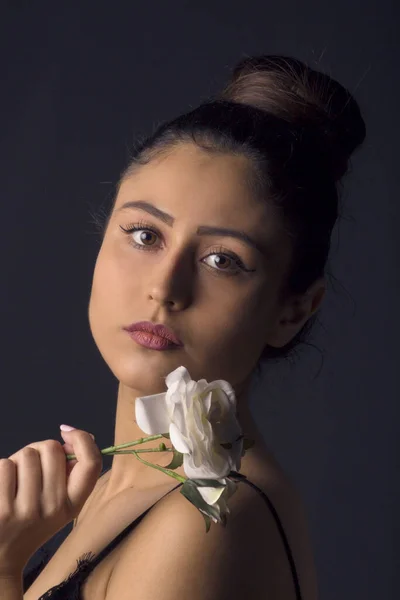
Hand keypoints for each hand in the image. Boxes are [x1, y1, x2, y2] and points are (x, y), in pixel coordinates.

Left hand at [0, 427, 101, 576]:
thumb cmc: (30, 521)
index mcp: (73, 505)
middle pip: (52, 448)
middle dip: (40, 449)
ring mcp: (27, 510)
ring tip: (16, 480)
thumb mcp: (59, 504)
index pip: (91, 463)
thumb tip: (75, 435)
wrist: (0, 557)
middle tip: (32, 467)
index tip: (67, 432)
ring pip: (27, 454)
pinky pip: (5, 465)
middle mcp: (54, 508)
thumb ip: (69, 472)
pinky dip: (2, 469)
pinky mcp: (2, 510)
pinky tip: (3, 487)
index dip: (82, 439)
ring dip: (18, 460)